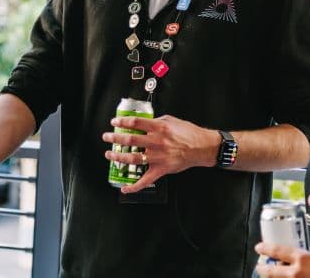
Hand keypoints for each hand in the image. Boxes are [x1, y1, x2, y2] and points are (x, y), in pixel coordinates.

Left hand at [102, 114, 218, 192]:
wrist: (203, 147)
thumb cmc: (188, 133)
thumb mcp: (171, 120)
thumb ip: (156, 121)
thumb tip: (142, 122)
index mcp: (159, 127)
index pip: (136, 123)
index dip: (122, 122)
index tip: (114, 123)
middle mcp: (157, 142)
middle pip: (131, 140)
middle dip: (115, 138)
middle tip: (106, 137)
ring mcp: (159, 157)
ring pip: (134, 158)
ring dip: (119, 157)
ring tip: (109, 155)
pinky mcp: (162, 169)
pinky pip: (146, 180)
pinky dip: (134, 187)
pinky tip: (124, 188)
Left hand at [254, 242, 309, 277]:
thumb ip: (304, 260)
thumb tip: (295, 262)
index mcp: (302, 258)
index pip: (277, 251)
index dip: (265, 249)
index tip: (259, 248)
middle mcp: (296, 272)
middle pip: (270, 271)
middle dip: (263, 269)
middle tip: (260, 267)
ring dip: (272, 277)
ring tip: (270, 275)